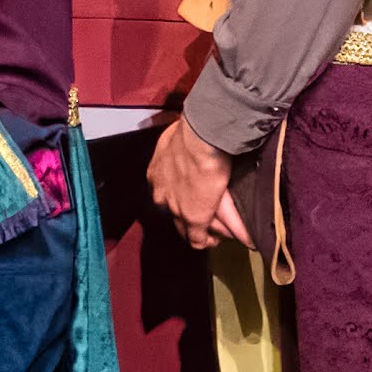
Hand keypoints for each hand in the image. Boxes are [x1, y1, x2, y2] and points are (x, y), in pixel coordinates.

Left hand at [148, 114, 244, 248]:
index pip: (165, 193)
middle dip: (185, 219)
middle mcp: (161, 192)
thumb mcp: (178, 137)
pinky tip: (214, 241)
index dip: (178, 198)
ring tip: (211, 235)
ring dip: (198, 231)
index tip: (190, 198)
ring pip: (185, 228)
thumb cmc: (193, 130)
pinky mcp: (194, 218)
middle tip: (201, 221)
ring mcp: (175, 207)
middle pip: (172, 214)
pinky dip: (206, 241)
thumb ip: (180, 145)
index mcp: (157, 173)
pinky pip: (198, 238)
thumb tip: (186, 137)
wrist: (202, 137)